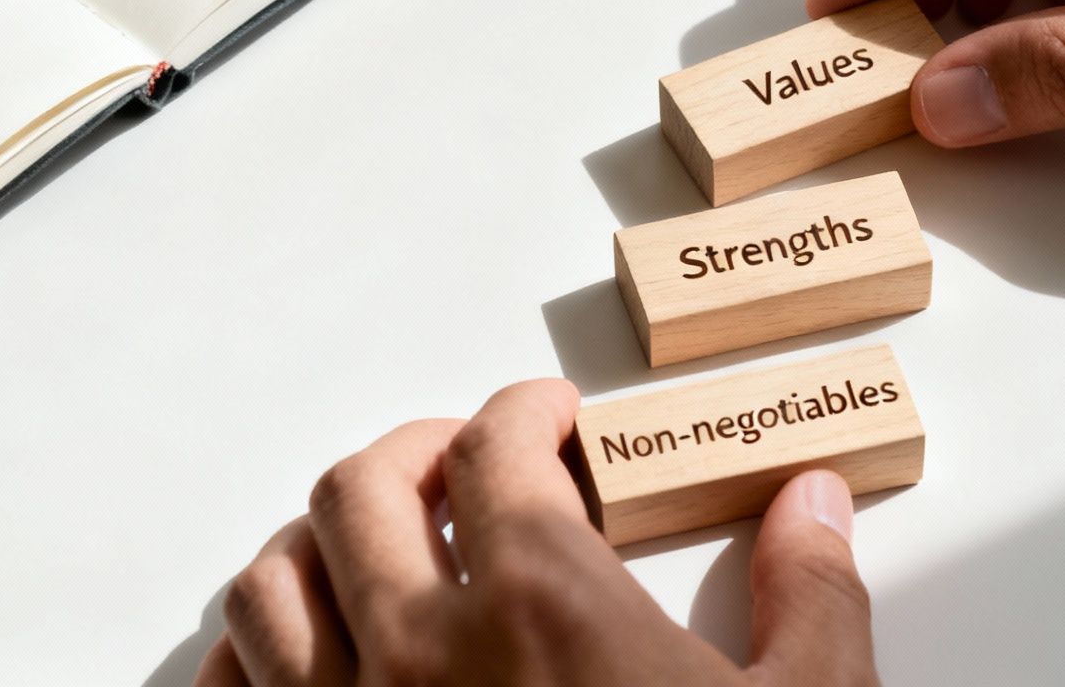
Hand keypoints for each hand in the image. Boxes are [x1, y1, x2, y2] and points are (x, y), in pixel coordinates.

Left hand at [194, 379, 880, 686]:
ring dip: (319, 543)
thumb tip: (815, 505)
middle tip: (465, 461)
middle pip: (361, 486)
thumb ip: (813, 596)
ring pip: (272, 583)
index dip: (525, 410)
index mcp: (541, 602)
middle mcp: (420, 649)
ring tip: (375, 546)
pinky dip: (249, 654)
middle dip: (416, 451)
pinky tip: (301, 653)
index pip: (496, 444)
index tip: (548, 418)